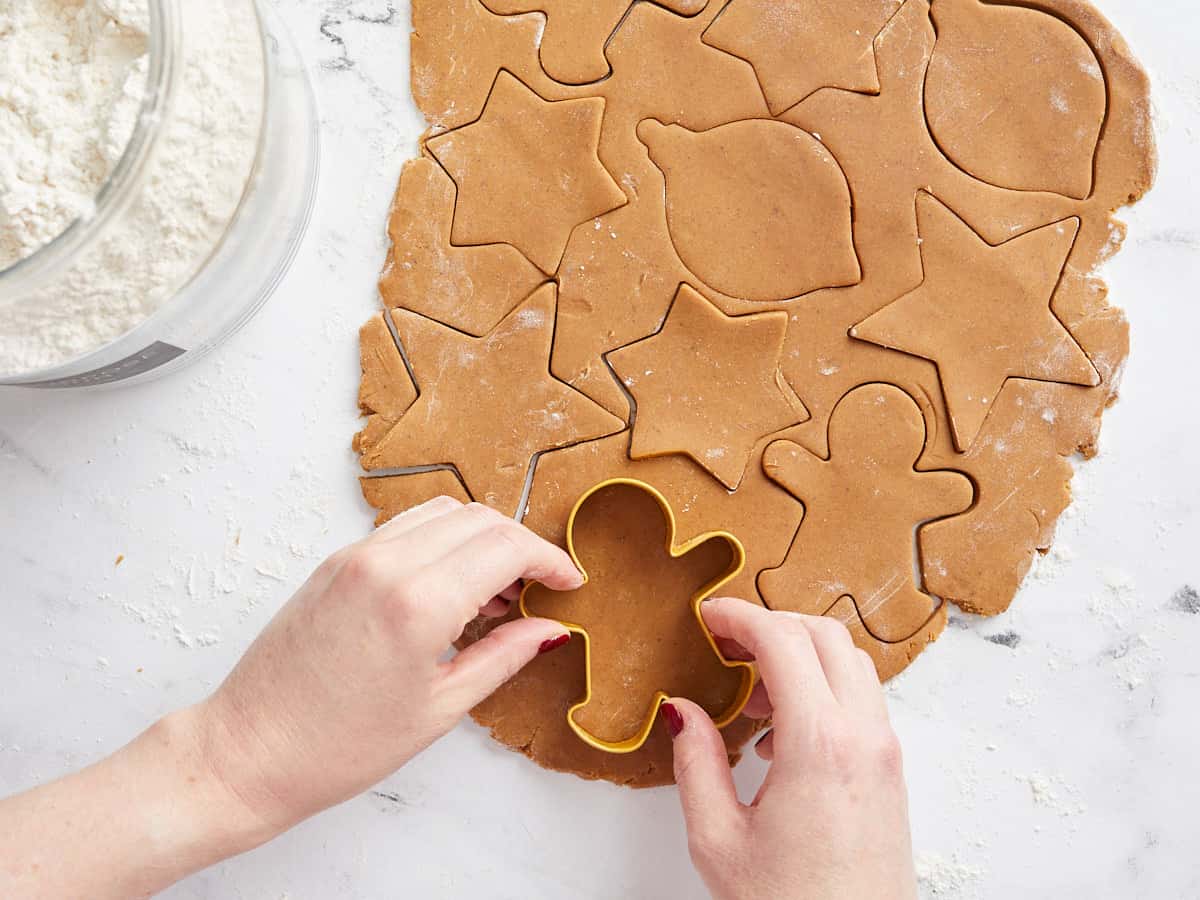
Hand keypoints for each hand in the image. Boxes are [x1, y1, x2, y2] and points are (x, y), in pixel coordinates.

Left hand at [197, 496, 581, 835]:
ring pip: (443, 512)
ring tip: (490, 598)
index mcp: (417, 603)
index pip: (506, 546)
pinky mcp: (335, 561)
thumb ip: (503, 656)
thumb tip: (551, 630)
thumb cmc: (338, 746)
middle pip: (480, 518)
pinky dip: (441, 542)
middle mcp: (385, 563)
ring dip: (480, 539)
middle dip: (520, 546)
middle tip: (535, 591)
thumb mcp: (440, 708)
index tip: (568, 581)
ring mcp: (355, 555)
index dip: (549, 559)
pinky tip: (446, 592)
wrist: (248, 751)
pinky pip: (405, 528)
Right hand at [665, 598, 917, 899]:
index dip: (740, 615)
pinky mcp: (891, 771)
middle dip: (771, 625)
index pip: (782, 640)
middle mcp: (863, 736)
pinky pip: (861, 699)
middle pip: (824, 634)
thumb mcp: (719, 839)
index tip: (708, 615)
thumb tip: (680, 711)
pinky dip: (822, 688)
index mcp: (819, 744)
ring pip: (849, 662)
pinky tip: (781, 733)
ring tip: (751, 695)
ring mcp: (885, 752)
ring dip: (800, 656)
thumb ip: (696, 763)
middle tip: (725, 643)